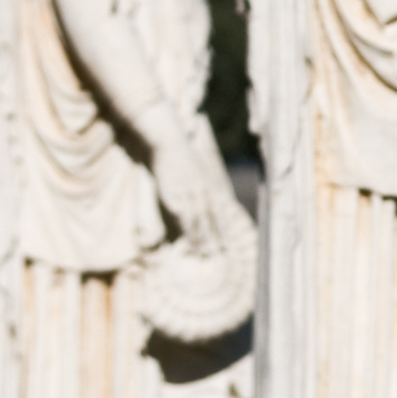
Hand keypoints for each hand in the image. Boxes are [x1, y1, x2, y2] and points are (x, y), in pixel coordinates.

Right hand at [152, 124, 244, 251]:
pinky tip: (184, 239)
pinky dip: (183, 228)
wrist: (170, 143)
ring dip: (199, 237)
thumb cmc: (185, 157)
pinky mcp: (173, 195)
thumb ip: (208, 186)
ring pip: (196, 220)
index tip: (225, 243)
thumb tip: (215, 199)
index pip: (220, 212)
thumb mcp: (202, 171)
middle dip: (213, 237)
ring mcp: (188, 194)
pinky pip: (179, 216)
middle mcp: (202, 191)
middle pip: (209, 219)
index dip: (222, 229)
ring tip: (201, 252)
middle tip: (216, 254)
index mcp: (211, 186)